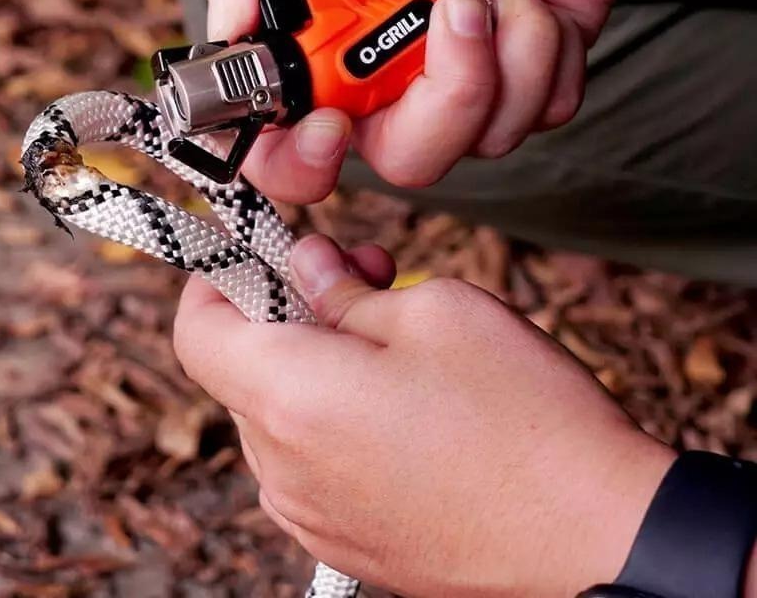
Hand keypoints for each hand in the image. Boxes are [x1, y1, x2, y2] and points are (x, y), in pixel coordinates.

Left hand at [174, 236, 674, 596]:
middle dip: (288, 309)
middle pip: (244, 367)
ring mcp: (312, 513)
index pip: (196, 330)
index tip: (249, 252)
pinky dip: (334, 416)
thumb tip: (304, 266)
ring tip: (395, 338)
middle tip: (361, 275)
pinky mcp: (347, 539)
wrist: (596, 537)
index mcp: (290, 397)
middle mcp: (283, 466)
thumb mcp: (434, 309)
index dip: (214, 279)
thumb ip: (345, 285)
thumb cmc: (522, 416)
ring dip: (317, 362)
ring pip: (280, 412)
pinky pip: (311, 460)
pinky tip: (402, 401)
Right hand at [194, 0, 753, 202]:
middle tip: (453, 4)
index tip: (332, 126)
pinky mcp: (528, 76)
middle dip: (437, 97)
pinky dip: (545, 50)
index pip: (279, 144)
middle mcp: (381, 71)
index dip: (297, 163)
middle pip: (393, 160)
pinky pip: (538, 115)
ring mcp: (455, 79)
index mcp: (316, 35)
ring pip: (474, 145)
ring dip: (499, 58)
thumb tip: (222, 33)